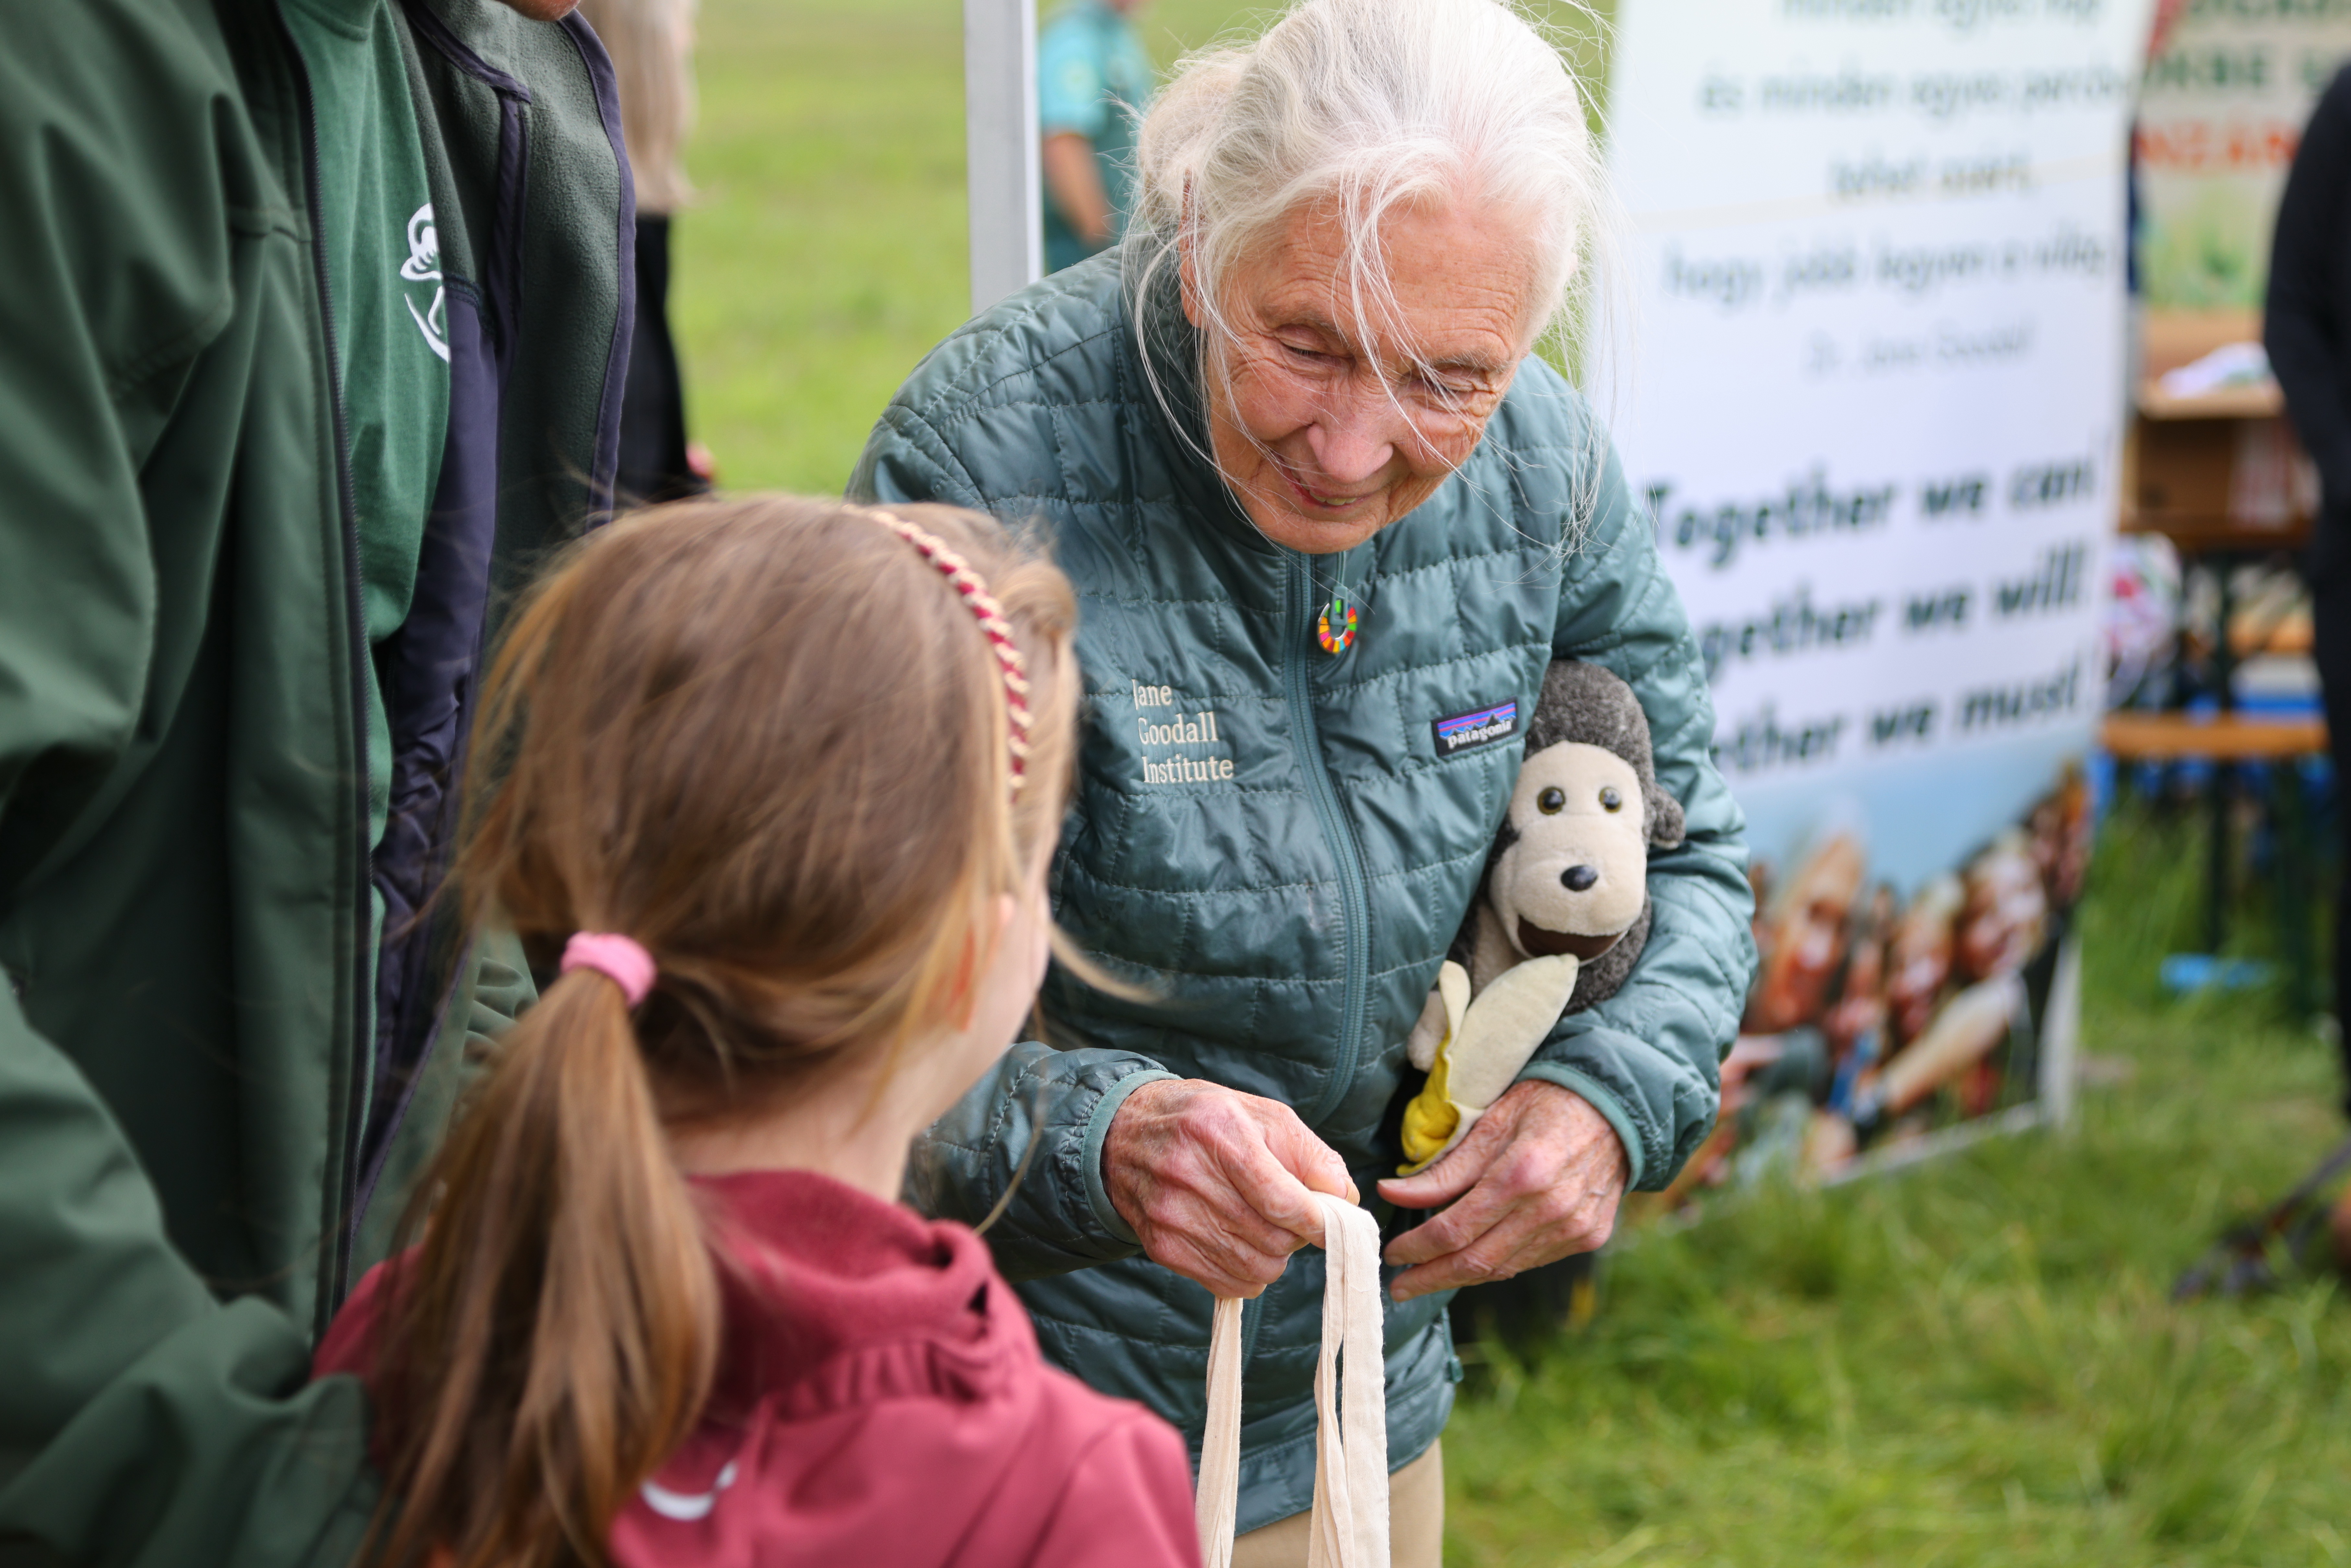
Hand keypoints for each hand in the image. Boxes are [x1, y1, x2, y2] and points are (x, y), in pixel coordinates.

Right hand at [1104, 1079, 1357, 1298]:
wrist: (1124, 1134)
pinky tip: (1238, 1242)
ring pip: (1255, 1269)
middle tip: (1292, 1216)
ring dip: (1274, 1255)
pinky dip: (1247, 1273)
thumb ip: (1310, 1155)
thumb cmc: (1206, 1121)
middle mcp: (1189, 1176)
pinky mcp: (1162, 1247)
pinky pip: (1228, 1285)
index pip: (1283, 1201)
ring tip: (1263, 1225)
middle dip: (1296, 1235)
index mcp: (1221, 1133)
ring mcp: (1171, 1217)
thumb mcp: (1262, 1116)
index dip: (1319, 1221)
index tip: (1333, 1223)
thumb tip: (1345, 1200)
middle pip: (1273, 1239)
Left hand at [1375, 1079, 1627, 1301]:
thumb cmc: (1547, 1102)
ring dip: (1461, 1277)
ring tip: (1429, 1277)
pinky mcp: (1587, 1237)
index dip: (1417, 1248)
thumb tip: (1391, 1194)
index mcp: (1521, 1175)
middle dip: (1431, 1278)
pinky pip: (1531, 1260)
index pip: (1454, 1229)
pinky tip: (1474, 1260)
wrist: (1617, 1106)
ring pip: (1504, 1268)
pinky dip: (1498, 1264)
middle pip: (1476, 1261)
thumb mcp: (1490, 1122)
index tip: (1392, 1253)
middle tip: (1400, 1286)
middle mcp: (1550, 1210)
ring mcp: (1573, 1228)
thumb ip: (1444, 1168)